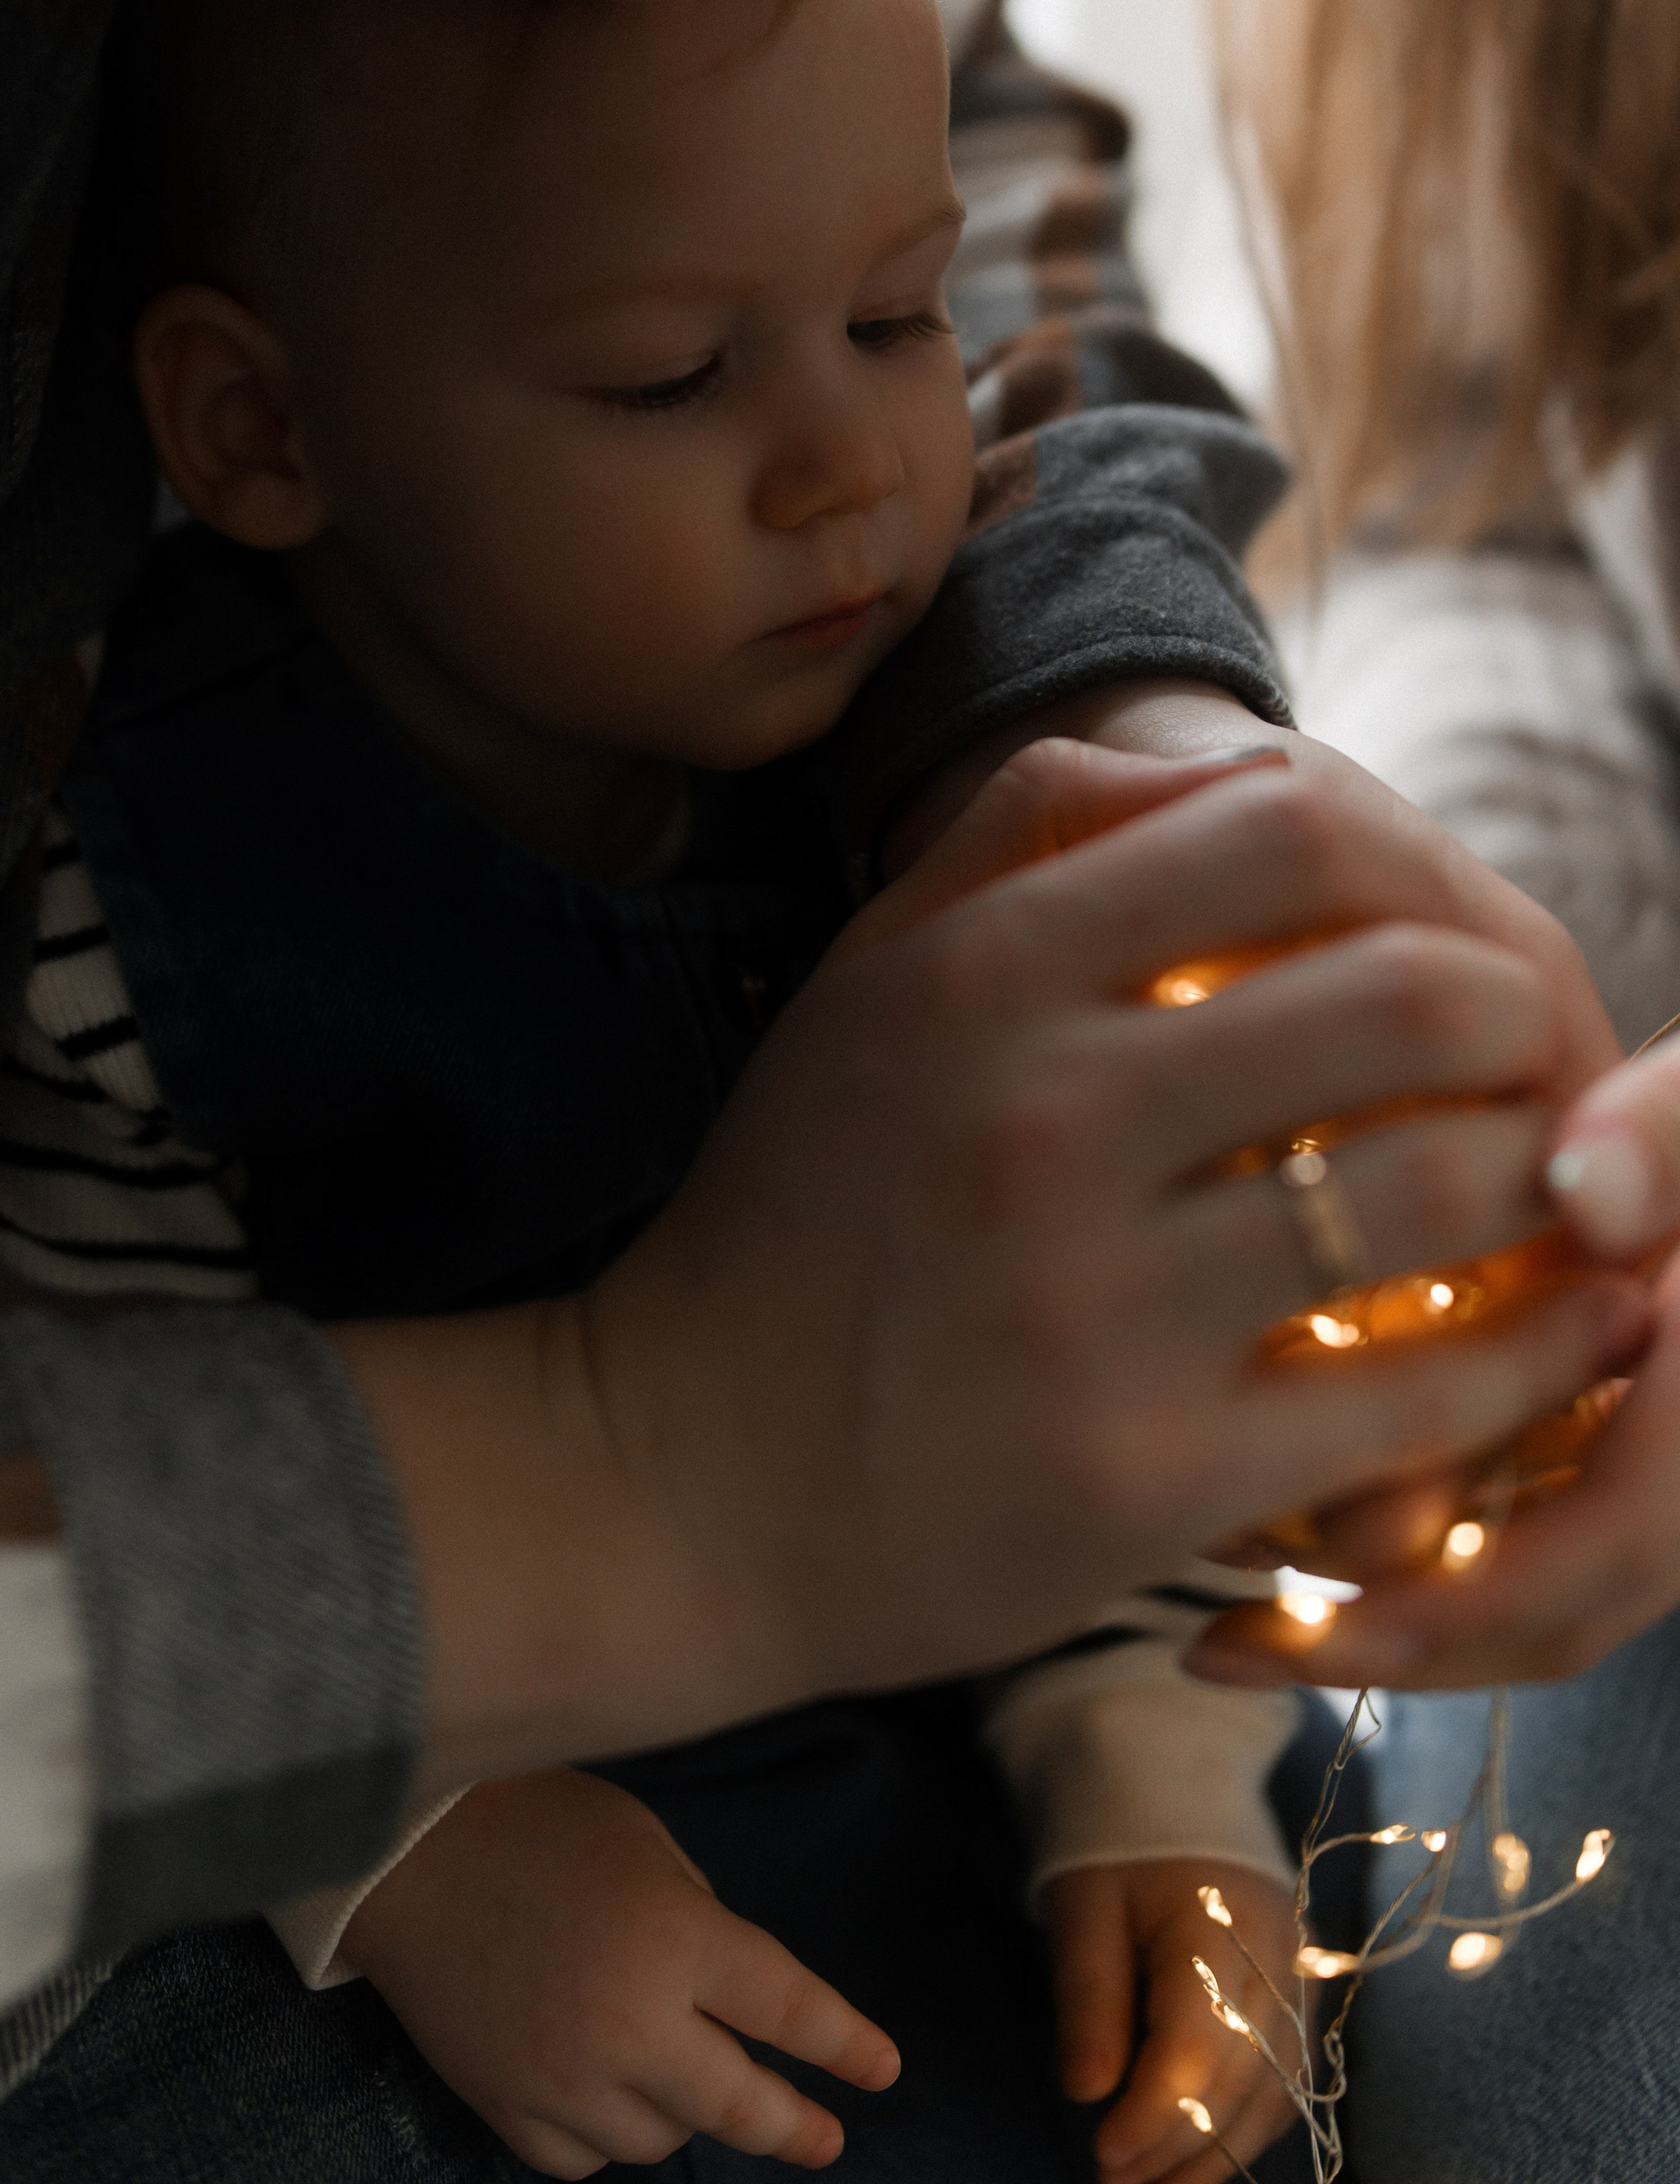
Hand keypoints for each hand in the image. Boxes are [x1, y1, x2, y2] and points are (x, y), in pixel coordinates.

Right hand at [335, 731, 1646, 1788]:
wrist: (677, 1478)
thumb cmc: (798, 1214)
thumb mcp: (869, 983)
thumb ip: (1020, 836)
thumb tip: (1219, 761)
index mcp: (978, 977)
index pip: (1294, 828)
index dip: (1426, 865)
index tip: (1451, 935)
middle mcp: (1036, 1119)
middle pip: (1411, 996)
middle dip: (1527, 1024)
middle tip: (1547, 1065)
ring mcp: (1091, 1305)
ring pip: (1443, 1195)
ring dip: (1546, 1188)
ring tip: (1563, 1196)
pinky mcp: (1141, 1480)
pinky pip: (1413, 1397)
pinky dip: (1523, 1361)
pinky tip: (1551, 1341)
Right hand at [338, 1768, 897, 2177]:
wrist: (403, 1853)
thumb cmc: (537, 1821)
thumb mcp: (644, 1844)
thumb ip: (698, 1922)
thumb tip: (729, 1999)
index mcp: (675, 1938)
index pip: (789, 2010)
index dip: (844, 2045)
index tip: (885, 2070)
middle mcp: (629, 2021)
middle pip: (738, 2106)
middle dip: (793, 2126)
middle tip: (826, 2138)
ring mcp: (564, 2077)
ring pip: (661, 2139)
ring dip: (682, 2109)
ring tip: (676, 2064)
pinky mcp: (506, 2107)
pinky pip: (586, 2159)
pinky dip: (608, 2133)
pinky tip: (609, 2092)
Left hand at [1045, 1859, 1300, 2182]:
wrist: (1170, 1768)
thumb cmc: (1115, 1834)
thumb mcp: (1082, 1901)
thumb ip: (1089, 1996)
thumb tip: (1087, 2093)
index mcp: (1219, 1924)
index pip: (1196, 2048)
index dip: (1153, 2115)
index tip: (1102, 2154)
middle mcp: (1276, 1955)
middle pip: (1240, 2081)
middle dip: (1181, 2148)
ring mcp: (1296, 1971)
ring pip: (1274, 2090)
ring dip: (1219, 2151)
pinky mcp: (1296, 1984)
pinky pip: (1288, 2073)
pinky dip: (1248, 2123)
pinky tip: (1205, 2152)